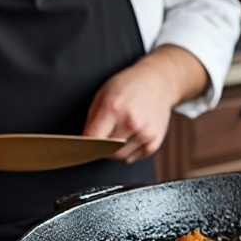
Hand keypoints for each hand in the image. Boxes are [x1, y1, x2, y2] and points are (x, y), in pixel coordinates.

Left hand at [84, 46, 207, 162]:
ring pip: (119, 156)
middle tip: (102, 135)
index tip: (83, 144)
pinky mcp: (154, 140)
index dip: (85, 144)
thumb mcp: (102, 94)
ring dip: (113, 151)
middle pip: (105, 151)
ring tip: (117, 133)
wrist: (157, 82)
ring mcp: (144, 133)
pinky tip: (128, 137)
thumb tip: (84, 142)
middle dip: (99, 147)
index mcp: (113, 109)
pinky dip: (127, 152)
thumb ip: (91, 120)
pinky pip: (133, 158)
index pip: (92, 140)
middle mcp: (130, 122)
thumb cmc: (128, 86)